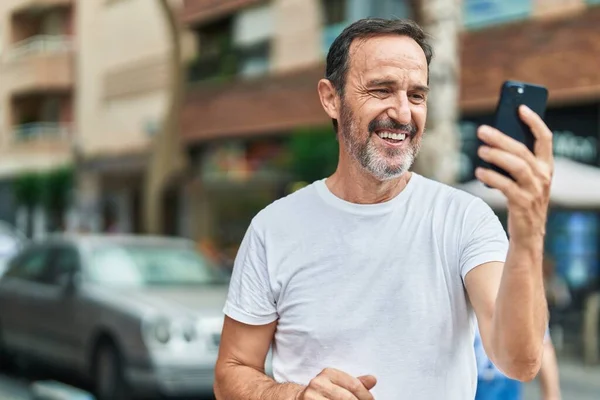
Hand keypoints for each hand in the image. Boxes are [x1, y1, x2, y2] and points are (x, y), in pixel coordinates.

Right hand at [296, 368, 376, 399]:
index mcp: (328, 373)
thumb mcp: (339, 383)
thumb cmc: (324, 392)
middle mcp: (318, 383)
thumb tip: (373, 379)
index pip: (354, 385)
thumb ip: (356, 383)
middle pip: (347, 398)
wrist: (299, 398)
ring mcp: (311, 397)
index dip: (366, 396)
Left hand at [475, 105, 552, 242]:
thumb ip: (515, 161)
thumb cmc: (522, 201)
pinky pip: (506, 186)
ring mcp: (535, 190)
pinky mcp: (523, 204)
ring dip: (496, 156)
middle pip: (523, 150)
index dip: (534, 121)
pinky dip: (492, 177)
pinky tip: (479, 172)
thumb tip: (493, 141)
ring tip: (480, 150)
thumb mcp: (523, 179)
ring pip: (517, 166)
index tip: (520, 108)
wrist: (527, 234)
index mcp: (546, 167)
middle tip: (482, 130)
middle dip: (502, 138)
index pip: (545, 138)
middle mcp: (544, 176)